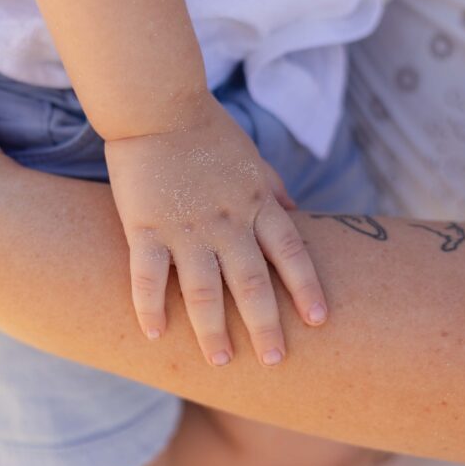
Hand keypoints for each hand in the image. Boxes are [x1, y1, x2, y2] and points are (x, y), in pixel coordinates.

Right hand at [106, 97, 326, 367]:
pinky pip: (148, 275)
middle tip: (275, 360)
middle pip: (251, 281)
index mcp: (255, 203)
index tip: (319, 320)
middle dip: (265, 324)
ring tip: (219, 361)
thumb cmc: (205, 129)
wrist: (157, 104)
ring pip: (203, 289)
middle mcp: (226, 220)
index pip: (290, 252)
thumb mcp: (251, 157)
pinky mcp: (145, 226)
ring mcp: (185, 226)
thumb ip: (274, 188)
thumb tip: (299, 212)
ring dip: (212, 328)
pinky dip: (150, 306)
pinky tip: (154, 334)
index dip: (306, 286)